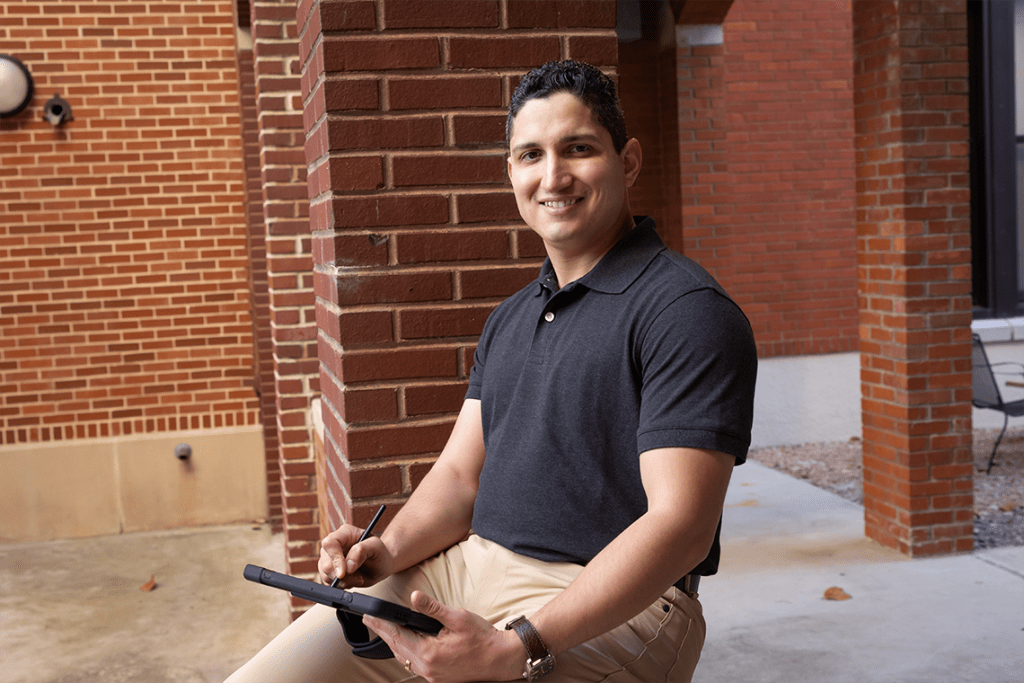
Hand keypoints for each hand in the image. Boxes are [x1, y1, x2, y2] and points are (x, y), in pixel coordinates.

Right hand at [317, 525, 394, 587]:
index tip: (343, 573)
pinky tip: (353, 580)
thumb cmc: (379, 553)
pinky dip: (341, 585)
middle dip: (341, 575)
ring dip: (343, 581)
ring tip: (358, 578)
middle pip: (325, 562)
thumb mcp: (376, 547)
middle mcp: (334, 544)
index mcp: (344, 533)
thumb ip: (362, 551)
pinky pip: (327, 582)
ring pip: (325, 574)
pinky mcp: (329, 571)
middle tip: (358, 578)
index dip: (334, 559)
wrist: (381, 565)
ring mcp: (329, 558)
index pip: (330, 543)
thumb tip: (348, 565)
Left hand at [363, 591, 525, 682]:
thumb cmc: (482, 638)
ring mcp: (432, 674)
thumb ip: (433, 608)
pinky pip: (414, 664)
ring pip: (404, 658)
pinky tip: (405, 645)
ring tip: (384, 631)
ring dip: (393, 644)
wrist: (500, 659)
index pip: (397, 636)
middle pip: (397, 649)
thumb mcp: (458, 618)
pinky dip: (405, 653)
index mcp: (429, 652)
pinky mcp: (437, 677)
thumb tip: (415, 597)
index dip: (381, 625)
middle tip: (370, 621)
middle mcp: (427, 667)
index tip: (369, 616)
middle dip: (383, 633)